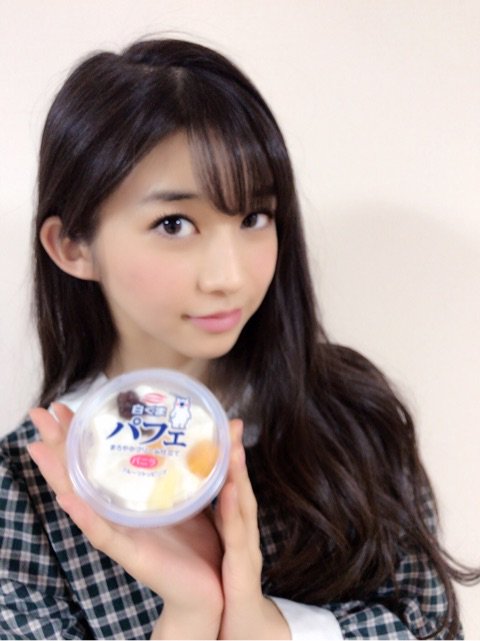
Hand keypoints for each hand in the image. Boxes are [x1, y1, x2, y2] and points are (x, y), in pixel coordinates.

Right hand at [28, 403, 223, 638]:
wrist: (209, 588)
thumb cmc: (199, 537)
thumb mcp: (203, 491)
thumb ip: (212, 459)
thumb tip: (232, 422)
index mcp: (131, 496)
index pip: (101, 459)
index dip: (83, 434)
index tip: (67, 406)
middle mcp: (118, 511)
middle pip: (81, 473)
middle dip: (59, 443)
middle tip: (40, 414)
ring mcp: (120, 532)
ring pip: (81, 499)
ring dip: (59, 473)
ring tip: (39, 448)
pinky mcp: (130, 553)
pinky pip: (103, 534)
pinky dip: (85, 516)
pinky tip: (69, 497)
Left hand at [215, 420, 290, 639]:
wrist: (222, 621)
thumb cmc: (215, 578)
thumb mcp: (207, 538)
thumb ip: (200, 510)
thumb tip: (179, 480)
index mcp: (229, 519)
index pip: (231, 478)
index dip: (231, 452)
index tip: (227, 423)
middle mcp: (240, 527)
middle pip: (240, 483)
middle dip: (237, 453)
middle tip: (234, 423)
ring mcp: (244, 546)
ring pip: (243, 503)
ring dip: (239, 474)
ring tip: (234, 446)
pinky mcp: (240, 567)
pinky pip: (236, 536)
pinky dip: (235, 512)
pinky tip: (230, 491)